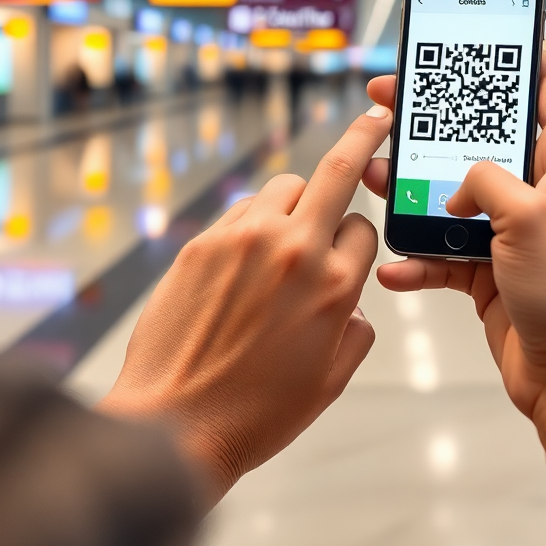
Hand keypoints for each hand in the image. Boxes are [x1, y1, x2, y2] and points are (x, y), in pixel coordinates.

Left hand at [98, 104, 392, 506]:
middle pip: (336, 170)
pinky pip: (240, 210)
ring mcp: (244, 241)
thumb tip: (355, 302)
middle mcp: (293, 251)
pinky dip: (251, 222)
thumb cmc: (253, 412)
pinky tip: (241, 260)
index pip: (363, 228)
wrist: (173, 425)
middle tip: (372, 120)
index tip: (347, 249)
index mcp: (335, 288)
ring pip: (284, 185)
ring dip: (294, 202)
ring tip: (280, 238)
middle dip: (361, 140)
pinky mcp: (201, 243)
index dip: (356, 243)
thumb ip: (356, 330)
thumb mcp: (331, 381)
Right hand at [364, 60, 545, 545]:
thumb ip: (484, 180)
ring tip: (373, 176)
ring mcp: (513, 233)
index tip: (493, 29)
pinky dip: (418, 259)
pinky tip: (395, 266)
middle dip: (436, 123)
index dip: (522, 56)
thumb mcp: (529, 216)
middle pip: (480, 141)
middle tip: (391, 97)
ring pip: (453, 196)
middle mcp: (539, 192)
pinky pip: (444, 254)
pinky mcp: (491, 271)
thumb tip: (456, 188)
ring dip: (412, 192)